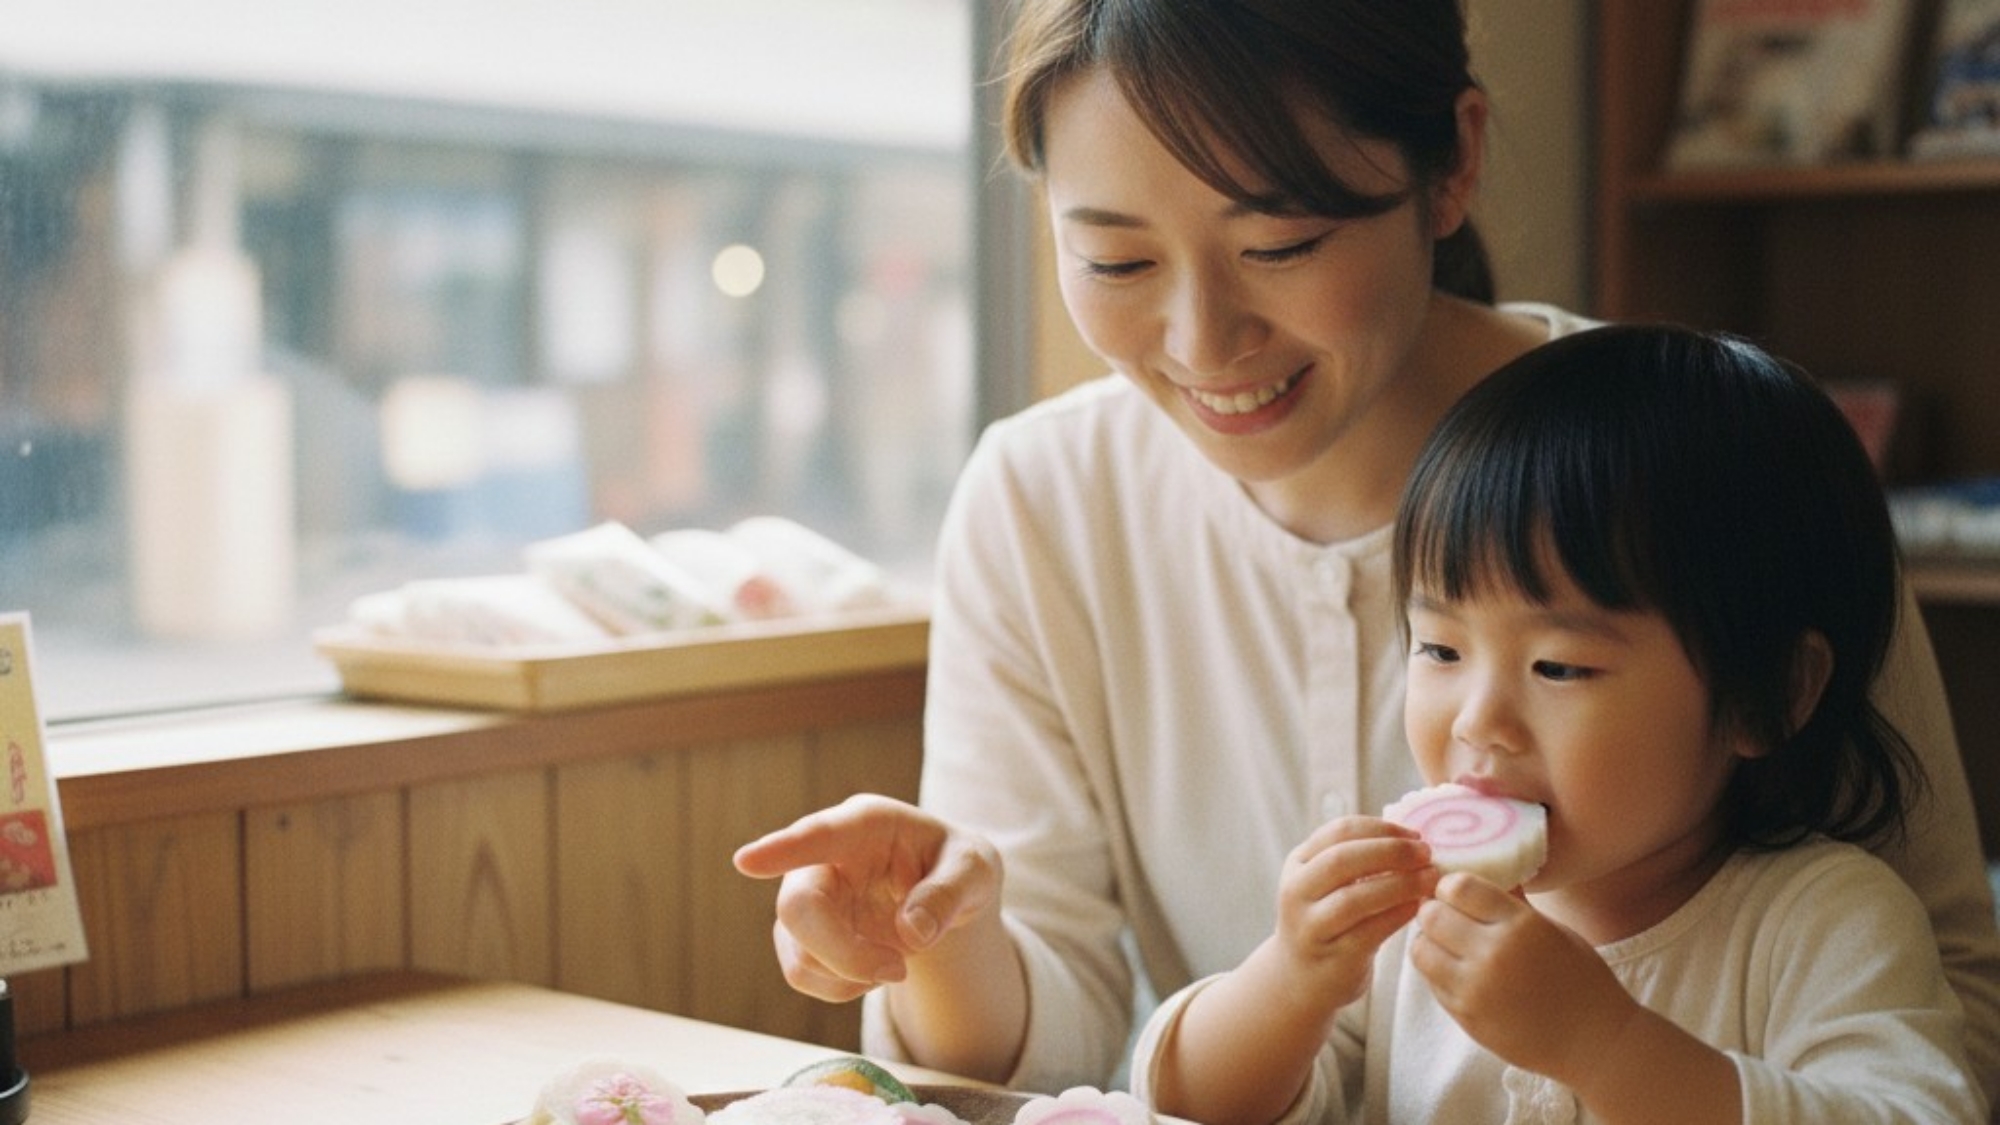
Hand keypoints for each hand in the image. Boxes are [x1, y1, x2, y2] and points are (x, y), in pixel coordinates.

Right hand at [733, 794, 1002, 1002]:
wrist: (946, 889)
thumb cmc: (956, 864)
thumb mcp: (976, 870)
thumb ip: (949, 893)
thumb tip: (912, 933)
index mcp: (867, 824)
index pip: (820, 835)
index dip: (782, 849)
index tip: (744, 861)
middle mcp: (826, 856)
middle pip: (800, 907)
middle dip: (842, 952)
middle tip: (899, 972)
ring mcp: (810, 894)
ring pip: (798, 948)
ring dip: (847, 974)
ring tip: (897, 966)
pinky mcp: (804, 932)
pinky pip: (802, 971)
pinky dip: (840, 986)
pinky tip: (873, 969)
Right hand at [1267, 816, 1437, 1008]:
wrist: (1300, 978)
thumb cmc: (1328, 921)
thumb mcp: (1326, 883)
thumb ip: (1356, 859)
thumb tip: (1413, 837)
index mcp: (1299, 863)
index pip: (1339, 831)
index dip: (1382, 829)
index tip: (1416, 835)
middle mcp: (1297, 892)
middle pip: (1342, 860)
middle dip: (1391, 851)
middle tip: (1427, 854)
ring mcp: (1310, 926)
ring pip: (1354, 898)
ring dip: (1400, 884)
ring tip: (1430, 879)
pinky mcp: (1332, 957)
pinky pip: (1369, 932)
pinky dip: (1398, 915)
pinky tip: (1419, 907)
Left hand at [1408, 873, 1636, 1080]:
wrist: (1593, 1043)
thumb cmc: (1581, 980)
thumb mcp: (1554, 930)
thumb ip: (1512, 904)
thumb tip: (1481, 874)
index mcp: (1520, 926)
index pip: (1458, 887)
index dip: (1451, 885)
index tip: (1457, 891)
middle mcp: (1493, 955)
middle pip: (1432, 915)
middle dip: (1434, 909)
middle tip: (1446, 914)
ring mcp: (1475, 990)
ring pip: (1422, 949)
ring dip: (1430, 941)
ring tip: (1448, 943)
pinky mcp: (1465, 1017)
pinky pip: (1432, 983)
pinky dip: (1437, 972)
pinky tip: (1458, 971)